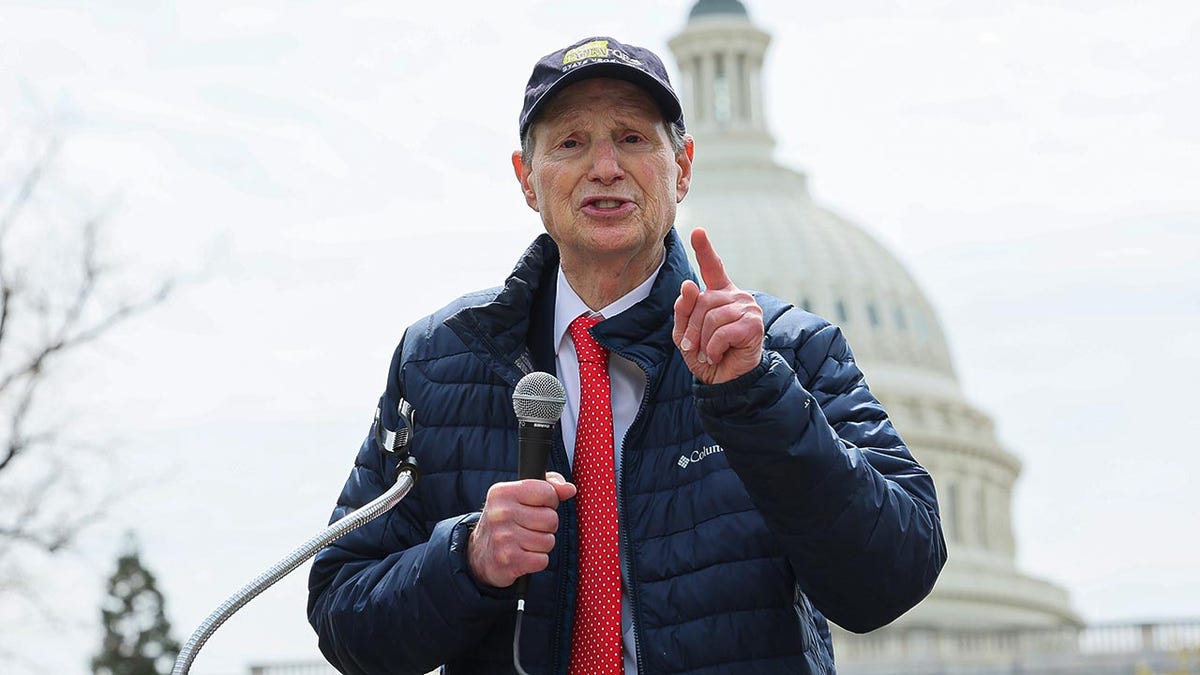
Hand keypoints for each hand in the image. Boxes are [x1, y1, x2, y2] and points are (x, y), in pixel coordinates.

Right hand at [468, 472, 576, 587]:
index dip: (550, 501)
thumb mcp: (520, 496)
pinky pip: (542, 560)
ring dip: (541, 544)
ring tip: (525, 542)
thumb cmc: (507, 521)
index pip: (547, 492)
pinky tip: (523, 556)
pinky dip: (537, 561)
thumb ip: (549, 486)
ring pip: (548, 541)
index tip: (539, 507)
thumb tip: (569, 489)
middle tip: (530, 528)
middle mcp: (500, 513)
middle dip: (547, 526)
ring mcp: (503, 537)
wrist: (479, 554)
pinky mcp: (508, 560)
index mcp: (503, 492)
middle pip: (551, 519)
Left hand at [673, 227, 763, 384]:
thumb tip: (689, 285)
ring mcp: (747, 307)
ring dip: (703, 340)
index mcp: (719, 294)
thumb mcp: (685, 332)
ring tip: (708, 352)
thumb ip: (684, 310)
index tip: (698, 231)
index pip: (713, 267)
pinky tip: (718, 355)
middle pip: (702, 300)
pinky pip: (722, 330)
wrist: (725, 381)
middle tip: (694, 347)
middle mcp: (736, 296)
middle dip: (692, 327)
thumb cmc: (707, 355)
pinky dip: (713, 347)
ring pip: (711, 316)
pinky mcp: (754, 323)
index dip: (705, 249)